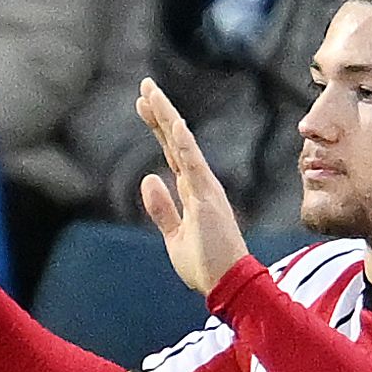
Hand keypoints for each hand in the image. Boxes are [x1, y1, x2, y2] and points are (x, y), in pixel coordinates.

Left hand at [133, 79, 250, 299]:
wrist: (227, 285)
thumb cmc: (206, 266)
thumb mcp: (174, 236)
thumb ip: (162, 208)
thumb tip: (149, 178)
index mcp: (194, 192)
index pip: (172, 152)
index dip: (159, 128)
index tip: (144, 105)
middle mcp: (201, 184)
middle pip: (176, 141)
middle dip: (160, 114)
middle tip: (145, 87)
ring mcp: (205, 189)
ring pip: (183, 145)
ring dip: (167, 118)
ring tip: (150, 93)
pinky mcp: (207, 200)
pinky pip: (193, 166)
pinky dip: (183, 143)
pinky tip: (173, 123)